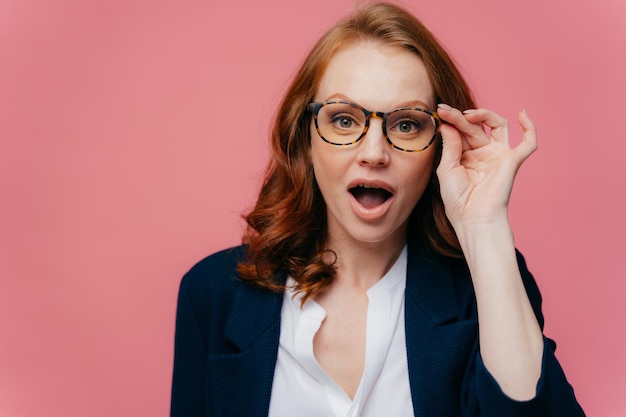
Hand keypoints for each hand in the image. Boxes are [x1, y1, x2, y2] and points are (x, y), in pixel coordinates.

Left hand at [435, 104, 536, 228]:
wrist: (473, 218)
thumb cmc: (457, 199)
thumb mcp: (446, 169)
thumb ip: (450, 145)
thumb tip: (448, 122)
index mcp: (465, 155)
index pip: (461, 130)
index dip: (451, 119)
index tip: (440, 111)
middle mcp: (483, 152)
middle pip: (476, 126)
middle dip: (460, 117)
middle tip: (445, 111)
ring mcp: (499, 155)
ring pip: (498, 125)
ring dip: (484, 114)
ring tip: (467, 115)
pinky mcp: (512, 161)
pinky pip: (528, 143)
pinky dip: (530, 128)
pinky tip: (522, 114)